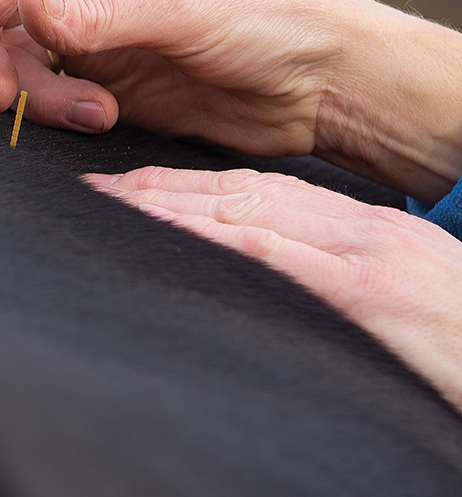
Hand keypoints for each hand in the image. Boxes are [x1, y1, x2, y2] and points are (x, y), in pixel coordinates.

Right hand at [0, 0, 461, 202]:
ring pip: (5, 53)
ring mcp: (83, 28)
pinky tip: (103, 117)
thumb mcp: (180, 9)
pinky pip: (38, 89)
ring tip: (95, 113)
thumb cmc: (271, 19)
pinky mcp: (93, 77)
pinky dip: (51, 109)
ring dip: (31, 90)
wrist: (324, 86)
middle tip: (3, 97)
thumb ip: (92, 14)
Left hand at [86, 166, 461, 413]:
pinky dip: (216, 238)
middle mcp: (355, 229)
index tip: (132, 187)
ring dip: (172, 205)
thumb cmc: (454, 337)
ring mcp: (361, 255)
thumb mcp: (395, 298)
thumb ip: (331, 277)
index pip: (257, 191)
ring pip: (247, 211)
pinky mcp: (363, 290)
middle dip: (163, 188)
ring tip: (112, 201)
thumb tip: (264, 274)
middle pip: (240, 191)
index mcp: (360, 229)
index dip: (188, 186)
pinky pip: (273, 254)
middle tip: (98, 186)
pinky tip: (171, 232)